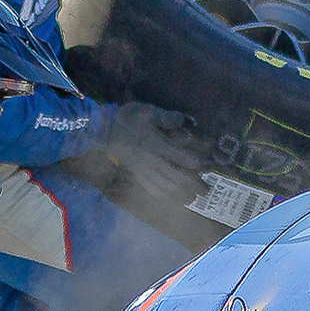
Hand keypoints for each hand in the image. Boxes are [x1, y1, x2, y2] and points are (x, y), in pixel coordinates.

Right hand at [72, 102, 211, 212]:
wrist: (101, 132)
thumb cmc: (126, 120)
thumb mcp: (145, 111)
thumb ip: (165, 117)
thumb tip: (182, 121)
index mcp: (156, 144)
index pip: (180, 157)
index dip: (196, 163)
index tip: (208, 167)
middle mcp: (151, 160)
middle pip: (175, 177)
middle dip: (192, 185)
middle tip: (206, 191)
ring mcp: (143, 170)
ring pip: (164, 186)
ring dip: (179, 194)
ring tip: (192, 199)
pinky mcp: (136, 174)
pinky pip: (150, 188)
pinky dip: (162, 195)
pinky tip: (169, 198)